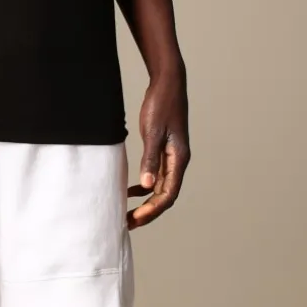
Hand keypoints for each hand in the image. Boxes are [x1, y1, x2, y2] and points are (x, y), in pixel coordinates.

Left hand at [128, 65, 189, 229]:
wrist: (168, 82)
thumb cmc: (161, 104)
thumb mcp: (153, 132)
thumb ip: (150, 159)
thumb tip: (146, 186)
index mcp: (179, 159)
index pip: (168, 194)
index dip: (152, 210)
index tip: (135, 219)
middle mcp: (178, 161)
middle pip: (165, 196)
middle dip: (148, 212)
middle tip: (128, 224)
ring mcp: (172, 157)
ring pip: (161, 188)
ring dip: (146, 203)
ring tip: (128, 213)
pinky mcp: (165, 151)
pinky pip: (157, 177)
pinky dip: (145, 187)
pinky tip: (131, 190)